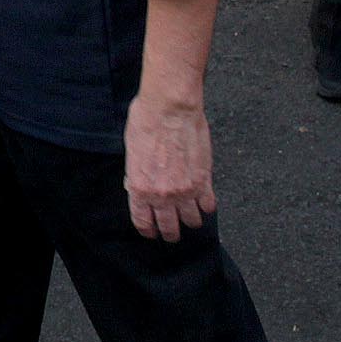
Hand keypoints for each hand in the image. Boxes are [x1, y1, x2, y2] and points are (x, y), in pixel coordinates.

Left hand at [123, 91, 215, 241]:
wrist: (170, 108)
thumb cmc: (146, 122)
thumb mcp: (131, 153)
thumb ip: (137, 176)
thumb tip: (139, 187)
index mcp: (140, 189)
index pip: (143, 222)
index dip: (148, 230)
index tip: (152, 232)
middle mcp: (162, 195)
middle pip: (169, 227)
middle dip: (170, 233)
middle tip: (172, 233)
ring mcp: (185, 190)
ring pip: (192, 220)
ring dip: (190, 221)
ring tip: (191, 219)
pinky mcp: (204, 181)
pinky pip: (209, 205)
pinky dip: (207, 206)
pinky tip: (205, 203)